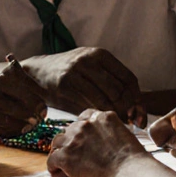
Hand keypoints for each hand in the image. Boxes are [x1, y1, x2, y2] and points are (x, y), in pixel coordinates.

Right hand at [0, 62, 48, 135]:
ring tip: (31, 125)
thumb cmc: (1, 78)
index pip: (24, 93)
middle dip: (31, 116)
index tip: (44, 110)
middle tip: (39, 119)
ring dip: (23, 125)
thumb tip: (49, 90)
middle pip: (17, 108)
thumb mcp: (14, 73)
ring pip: (8, 120)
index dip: (37, 104)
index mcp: (3, 78)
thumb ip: (29, 80)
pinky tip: (20, 128)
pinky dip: (12, 130)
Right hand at [22, 47, 145, 125]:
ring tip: (110, 122)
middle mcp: (88, 60)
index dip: (137, 99)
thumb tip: (137, 109)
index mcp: (99, 54)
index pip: (129, 79)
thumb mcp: (91, 69)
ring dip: (109, 115)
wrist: (38, 72)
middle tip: (124, 121)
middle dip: (124, 110)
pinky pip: (87, 106)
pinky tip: (94, 119)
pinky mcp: (64, 86)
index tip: (137, 114)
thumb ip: (111, 83)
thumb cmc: (71, 74)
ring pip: (103, 100)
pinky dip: (94, 116)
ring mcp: (75, 73)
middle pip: (118, 91)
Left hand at [47, 109, 147, 176]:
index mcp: (102, 117)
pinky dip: (53, 167)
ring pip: (58, 143)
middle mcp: (85, 124)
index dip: (81, 131)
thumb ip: (109, 133)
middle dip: (71, 143)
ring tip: (63, 167)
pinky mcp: (66, 156)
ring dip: (60, 153)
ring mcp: (74, 139)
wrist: (133, 174)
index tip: (82, 141)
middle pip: (69, 131)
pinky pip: (52, 159)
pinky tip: (58, 175)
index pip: (83, 118)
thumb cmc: (135, 162)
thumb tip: (101, 143)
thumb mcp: (124, 135)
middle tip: (74, 158)